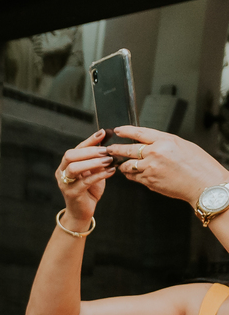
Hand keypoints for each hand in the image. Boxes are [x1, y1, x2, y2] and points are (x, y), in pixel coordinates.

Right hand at [56, 129, 114, 228]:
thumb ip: (96, 160)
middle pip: (70, 156)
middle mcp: (62, 173)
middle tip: (106, 150)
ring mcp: (65, 183)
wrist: (82, 212)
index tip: (103, 133)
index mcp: (66, 165)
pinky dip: (99, 175)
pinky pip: (85, 181)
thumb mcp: (93, 172)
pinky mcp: (72, 193)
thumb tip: (107, 145)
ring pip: (75, 168)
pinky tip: (110, 171)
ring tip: (108, 161)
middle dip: (89, 151)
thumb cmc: (88, 191)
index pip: (76, 148)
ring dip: (93, 162)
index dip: (89, 140)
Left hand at [109, 125, 228, 203]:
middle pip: (127, 149)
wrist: (204, 184)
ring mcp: (150, 168)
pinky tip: (133, 173)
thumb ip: (163, 143)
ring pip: (127, 165)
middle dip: (115, 149)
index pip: (140, 133)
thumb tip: (150, 143)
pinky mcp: (148, 181)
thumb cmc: (198, 165)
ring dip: (123, 165)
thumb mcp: (182, 145)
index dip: (126, 131)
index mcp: (165, 141)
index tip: (117, 130)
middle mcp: (155, 153)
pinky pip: (133, 177)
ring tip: (122, 164)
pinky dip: (131, 175)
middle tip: (109, 149)